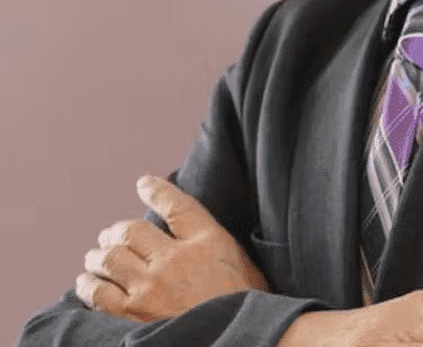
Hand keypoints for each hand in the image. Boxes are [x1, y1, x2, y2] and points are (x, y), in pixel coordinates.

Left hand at [76, 175, 267, 321]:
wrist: (235, 339)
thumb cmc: (244, 304)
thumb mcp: (246, 266)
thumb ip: (223, 247)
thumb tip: (208, 235)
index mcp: (206, 241)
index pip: (175, 205)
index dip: (157, 190)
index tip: (144, 183)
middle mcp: (174, 259)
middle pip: (133, 231)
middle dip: (117, 230)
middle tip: (110, 234)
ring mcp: (150, 288)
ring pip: (111, 259)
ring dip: (99, 255)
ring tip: (95, 256)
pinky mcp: (132, 316)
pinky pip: (99, 294)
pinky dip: (88, 285)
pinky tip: (85, 283)